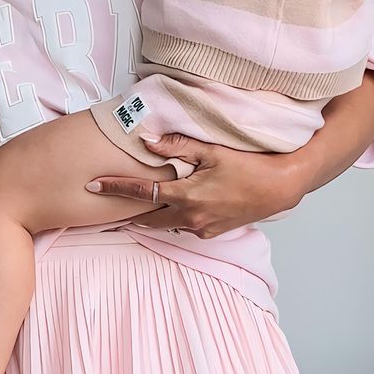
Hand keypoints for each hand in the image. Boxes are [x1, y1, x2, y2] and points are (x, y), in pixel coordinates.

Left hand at [87, 135, 302, 238]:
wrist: (280, 188)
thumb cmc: (250, 166)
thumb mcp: (212, 151)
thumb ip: (178, 146)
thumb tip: (147, 140)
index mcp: (186, 196)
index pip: (141, 193)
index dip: (115, 188)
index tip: (93, 185)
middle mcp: (190, 218)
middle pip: (147, 217)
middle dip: (128, 210)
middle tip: (107, 200)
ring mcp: (201, 228)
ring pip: (165, 223)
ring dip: (151, 214)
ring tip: (136, 204)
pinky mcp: (210, 232)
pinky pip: (183, 225)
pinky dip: (172, 217)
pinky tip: (171, 206)